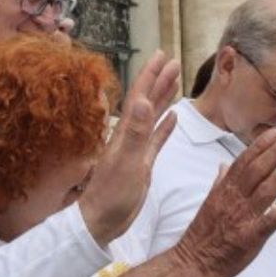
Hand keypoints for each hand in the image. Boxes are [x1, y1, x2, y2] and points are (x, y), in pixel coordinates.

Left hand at [77, 50, 181, 243]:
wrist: (100, 220)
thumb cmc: (111, 195)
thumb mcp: (128, 162)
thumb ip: (137, 132)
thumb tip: (142, 100)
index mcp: (125, 133)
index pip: (140, 96)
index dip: (150, 76)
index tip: (162, 56)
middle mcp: (130, 136)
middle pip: (147, 101)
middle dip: (159, 80)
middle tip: (172, 61)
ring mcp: (136, 149)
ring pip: (152, 117)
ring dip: (163, 98)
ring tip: (175, 81)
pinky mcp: (142, 164)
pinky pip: (156, 139)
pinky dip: (165, 126)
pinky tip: (173, 118)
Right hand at [170, 128, 275, 276]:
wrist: (192, 263)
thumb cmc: (201, 237)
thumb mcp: (208, 203)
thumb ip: (219, 183)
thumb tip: (224, 165)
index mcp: (223, 191)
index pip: (244, 162)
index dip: (260, 146)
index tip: (275, 133)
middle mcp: (234, 200)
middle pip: (258, 170)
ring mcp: (242, 218)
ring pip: (267, 189)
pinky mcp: (250, 237)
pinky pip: (271, 220)